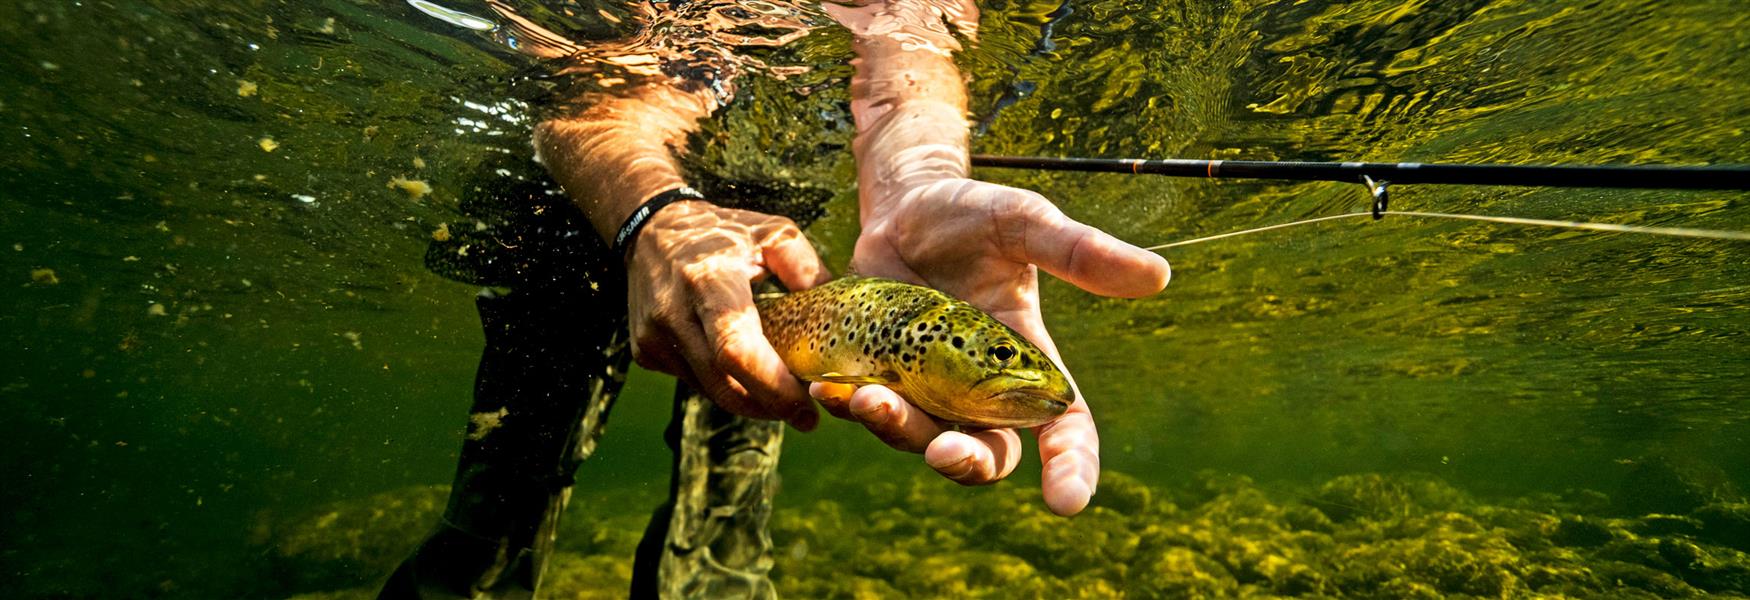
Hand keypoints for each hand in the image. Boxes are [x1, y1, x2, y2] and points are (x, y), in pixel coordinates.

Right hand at [627, 200, 830, 429]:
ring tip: (782, 393)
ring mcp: (653, 337)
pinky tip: (745, 372)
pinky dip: (725, 384)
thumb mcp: (773, 232)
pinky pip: (695, 382)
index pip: (737, 349)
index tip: (807, 408)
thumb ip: (808, 271)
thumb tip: (839, 316)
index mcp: (708, 280)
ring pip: (711, 390)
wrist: (650, 228)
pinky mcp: (645, 351)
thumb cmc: (721, 230)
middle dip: (769, 406)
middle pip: (725, 384)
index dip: (772, 387)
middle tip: (806, 416)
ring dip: (750, 400)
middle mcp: (674, 313)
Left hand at [813, 177, 1168, 514]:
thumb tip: (1158, 275)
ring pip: (920, 438)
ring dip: (898, 431)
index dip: (1072, 469)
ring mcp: (926, 387)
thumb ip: (1079, 251)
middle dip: (969, 465)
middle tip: (947, 452)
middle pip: (989, 455)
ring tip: (868, 397)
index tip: (1066, 500)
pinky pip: (866, 413)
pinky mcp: (876, 376)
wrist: (903, 204)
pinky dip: (851, 409)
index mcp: (1030, 362)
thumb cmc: (973, 214)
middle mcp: (980, 388)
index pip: (1065, 429)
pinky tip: (832, 388)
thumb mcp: (1024, 222)